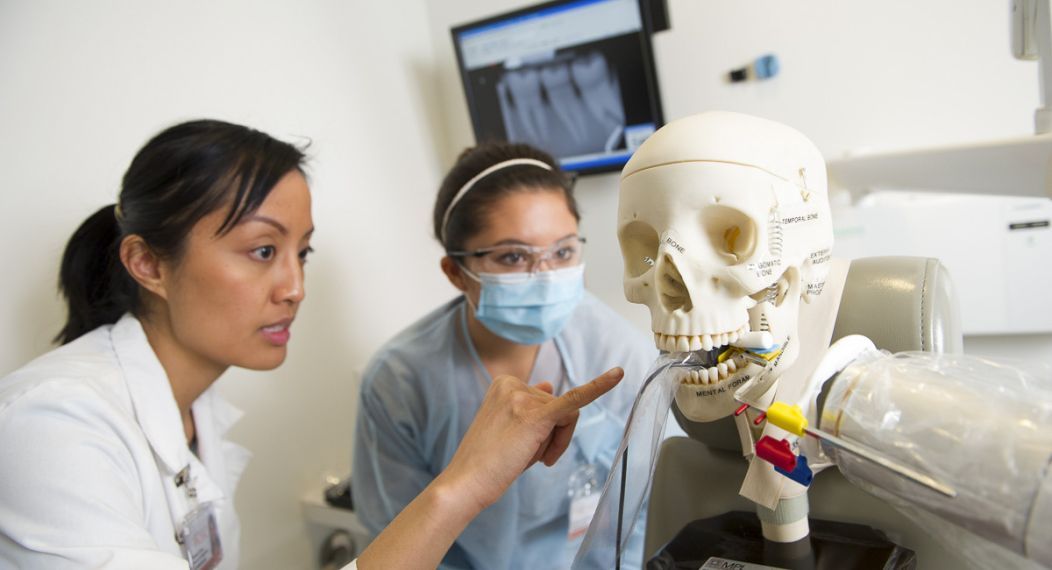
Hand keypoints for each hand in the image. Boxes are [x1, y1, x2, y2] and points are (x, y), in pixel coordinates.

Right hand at [353, 367, 624, 569]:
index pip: (544, 399)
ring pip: (567, 417)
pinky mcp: (536, 416)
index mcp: (504, 383)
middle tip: (532, 459)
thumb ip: (529, 404)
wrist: (466, 482)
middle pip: (559, 407)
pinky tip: (618, 374)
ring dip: (555, 443)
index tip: (525, 446)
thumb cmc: (487, 460)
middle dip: (553, 437)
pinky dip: (600, 386)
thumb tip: (551, 385)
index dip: (545, 428)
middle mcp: (513, 384)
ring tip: (530, 459)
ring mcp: (524, 399)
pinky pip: (576, 399)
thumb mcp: (506, 425)